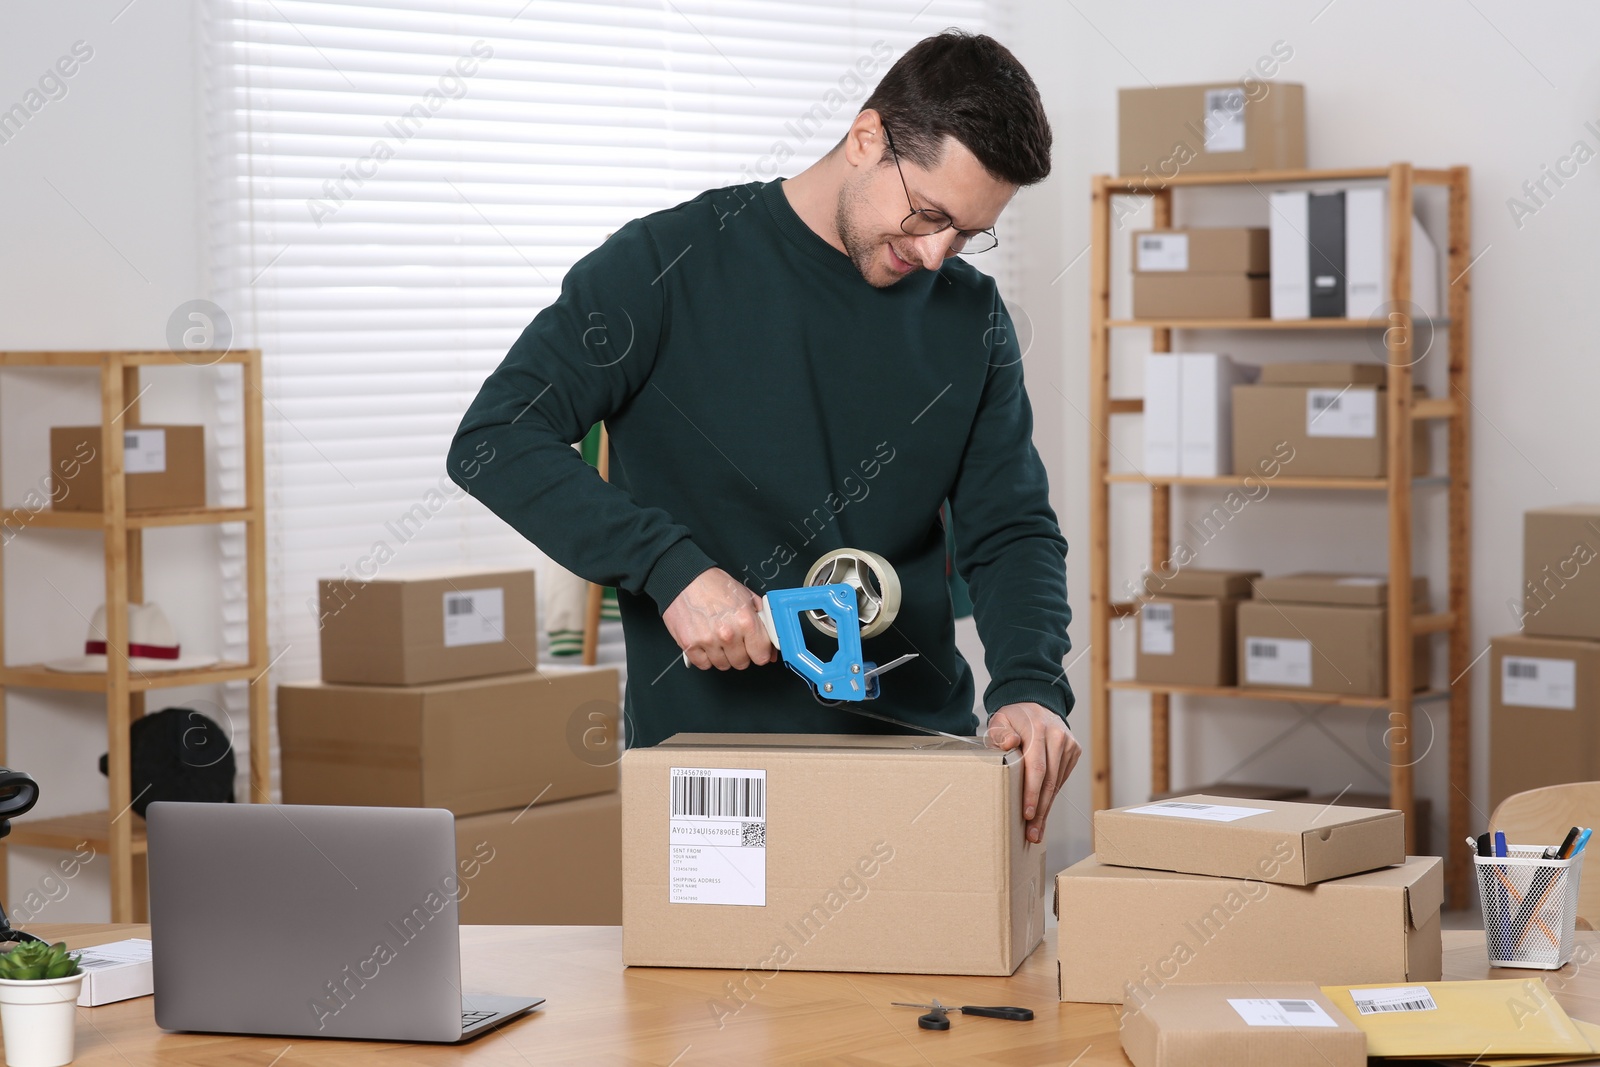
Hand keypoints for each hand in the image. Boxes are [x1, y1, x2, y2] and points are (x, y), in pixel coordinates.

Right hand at [664, 568, 777, 670]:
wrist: (685, 579)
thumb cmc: (714, 585)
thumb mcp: (747, 597)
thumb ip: (763, 623)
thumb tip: (771, 649)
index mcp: (746, 621)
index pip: (762, 656)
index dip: (759, 652)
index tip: (755, 648)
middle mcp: (728, 633)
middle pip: (742, 663)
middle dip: (740, 653)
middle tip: (734, 639)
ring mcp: (708, 641)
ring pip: (723, 665)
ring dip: (722, 655)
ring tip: (717, 637)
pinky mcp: (690, 645)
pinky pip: (704, 665)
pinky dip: (705, 657)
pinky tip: (705, 642)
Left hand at [986, 703, 1079, 844]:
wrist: (1037, 704)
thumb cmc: (1014, 718)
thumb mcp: (1000, 720)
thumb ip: (1000, 733)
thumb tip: (1009, 744)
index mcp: (1037, 729)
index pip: (1036, 767)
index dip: (1032, 793)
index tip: (1027, 814)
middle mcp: (1057, 736)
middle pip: (1049, 781)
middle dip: (1040, 810)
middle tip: (1033, 833)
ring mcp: (1068, 744)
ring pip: (1057, 783)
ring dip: (1047, 807)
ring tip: (1037, 829)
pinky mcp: (1074, 751)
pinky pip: (1062, 778)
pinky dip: (1052, 796)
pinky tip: (1043, 811)